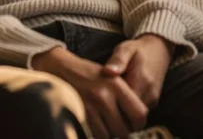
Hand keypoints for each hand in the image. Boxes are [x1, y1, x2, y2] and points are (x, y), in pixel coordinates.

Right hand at [33, 47, 147, 138]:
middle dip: (124, 132)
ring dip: (110, 135)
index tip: (135, 124)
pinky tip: (97, 127)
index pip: (139, 114)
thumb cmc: (90, 75)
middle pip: (124, 130)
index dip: (139, 123)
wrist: (62, 70)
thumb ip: (126, 96)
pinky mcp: (78, 116)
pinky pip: (94, 135)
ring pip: (109, 136)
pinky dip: (98, 135)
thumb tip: (139, 118)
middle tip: (120, 127)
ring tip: (108, 126)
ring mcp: (90, 108)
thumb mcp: (112, 77)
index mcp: (117, 85)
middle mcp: (104, 97)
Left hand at [102, 34, 174, 108]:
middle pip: (128, 114)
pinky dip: (128, 111)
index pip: (122, 105)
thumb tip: (107, 71)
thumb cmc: (138, 50)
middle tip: (101, 105)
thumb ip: (117, 60)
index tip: (98, 101)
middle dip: (114, 113)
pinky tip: (119, 101)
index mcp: (141, 80)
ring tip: (109, 102)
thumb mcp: (126, 49)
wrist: (159, 50)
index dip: (108, 106)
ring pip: (133, 116)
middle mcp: (149, 93)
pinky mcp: (154, 103)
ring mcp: (153, 100)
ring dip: (121, 113)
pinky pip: (138, 113)